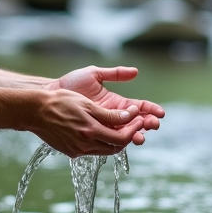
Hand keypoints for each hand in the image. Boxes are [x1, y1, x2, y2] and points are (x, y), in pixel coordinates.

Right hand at [29, 89, 145, 157]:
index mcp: (90, 132)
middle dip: (127, 137)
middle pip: (115, 147)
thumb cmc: (60, 102)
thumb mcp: (87, 104)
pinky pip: (91, 150)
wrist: (35, 111)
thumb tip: (130, 116)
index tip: (139, 119)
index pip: (121, 138)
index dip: (134, 130)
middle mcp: (84, 145)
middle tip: (132, 124)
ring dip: (114, 141)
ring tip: (118, 127)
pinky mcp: (71, 152)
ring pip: (104, 150)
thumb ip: (109, 114)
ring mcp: (77, 151)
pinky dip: (100, 142)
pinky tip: (99, 131)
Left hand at [47, 65, 163, 144]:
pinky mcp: (93, 135)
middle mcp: (112, 116)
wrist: (50, 96)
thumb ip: (114, 73)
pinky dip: (120, 141)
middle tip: (153, 124)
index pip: (138, 108)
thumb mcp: (93, 75)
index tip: (160, 112)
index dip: (150, 110)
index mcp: (115, 102)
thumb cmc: (70, 84)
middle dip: (147, 124)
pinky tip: (127, 139)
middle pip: (135, 123)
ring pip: (125, 134)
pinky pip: (109, 140)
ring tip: (140, 134)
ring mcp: (103, 126)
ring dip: (136, 135)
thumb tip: (135, 72)